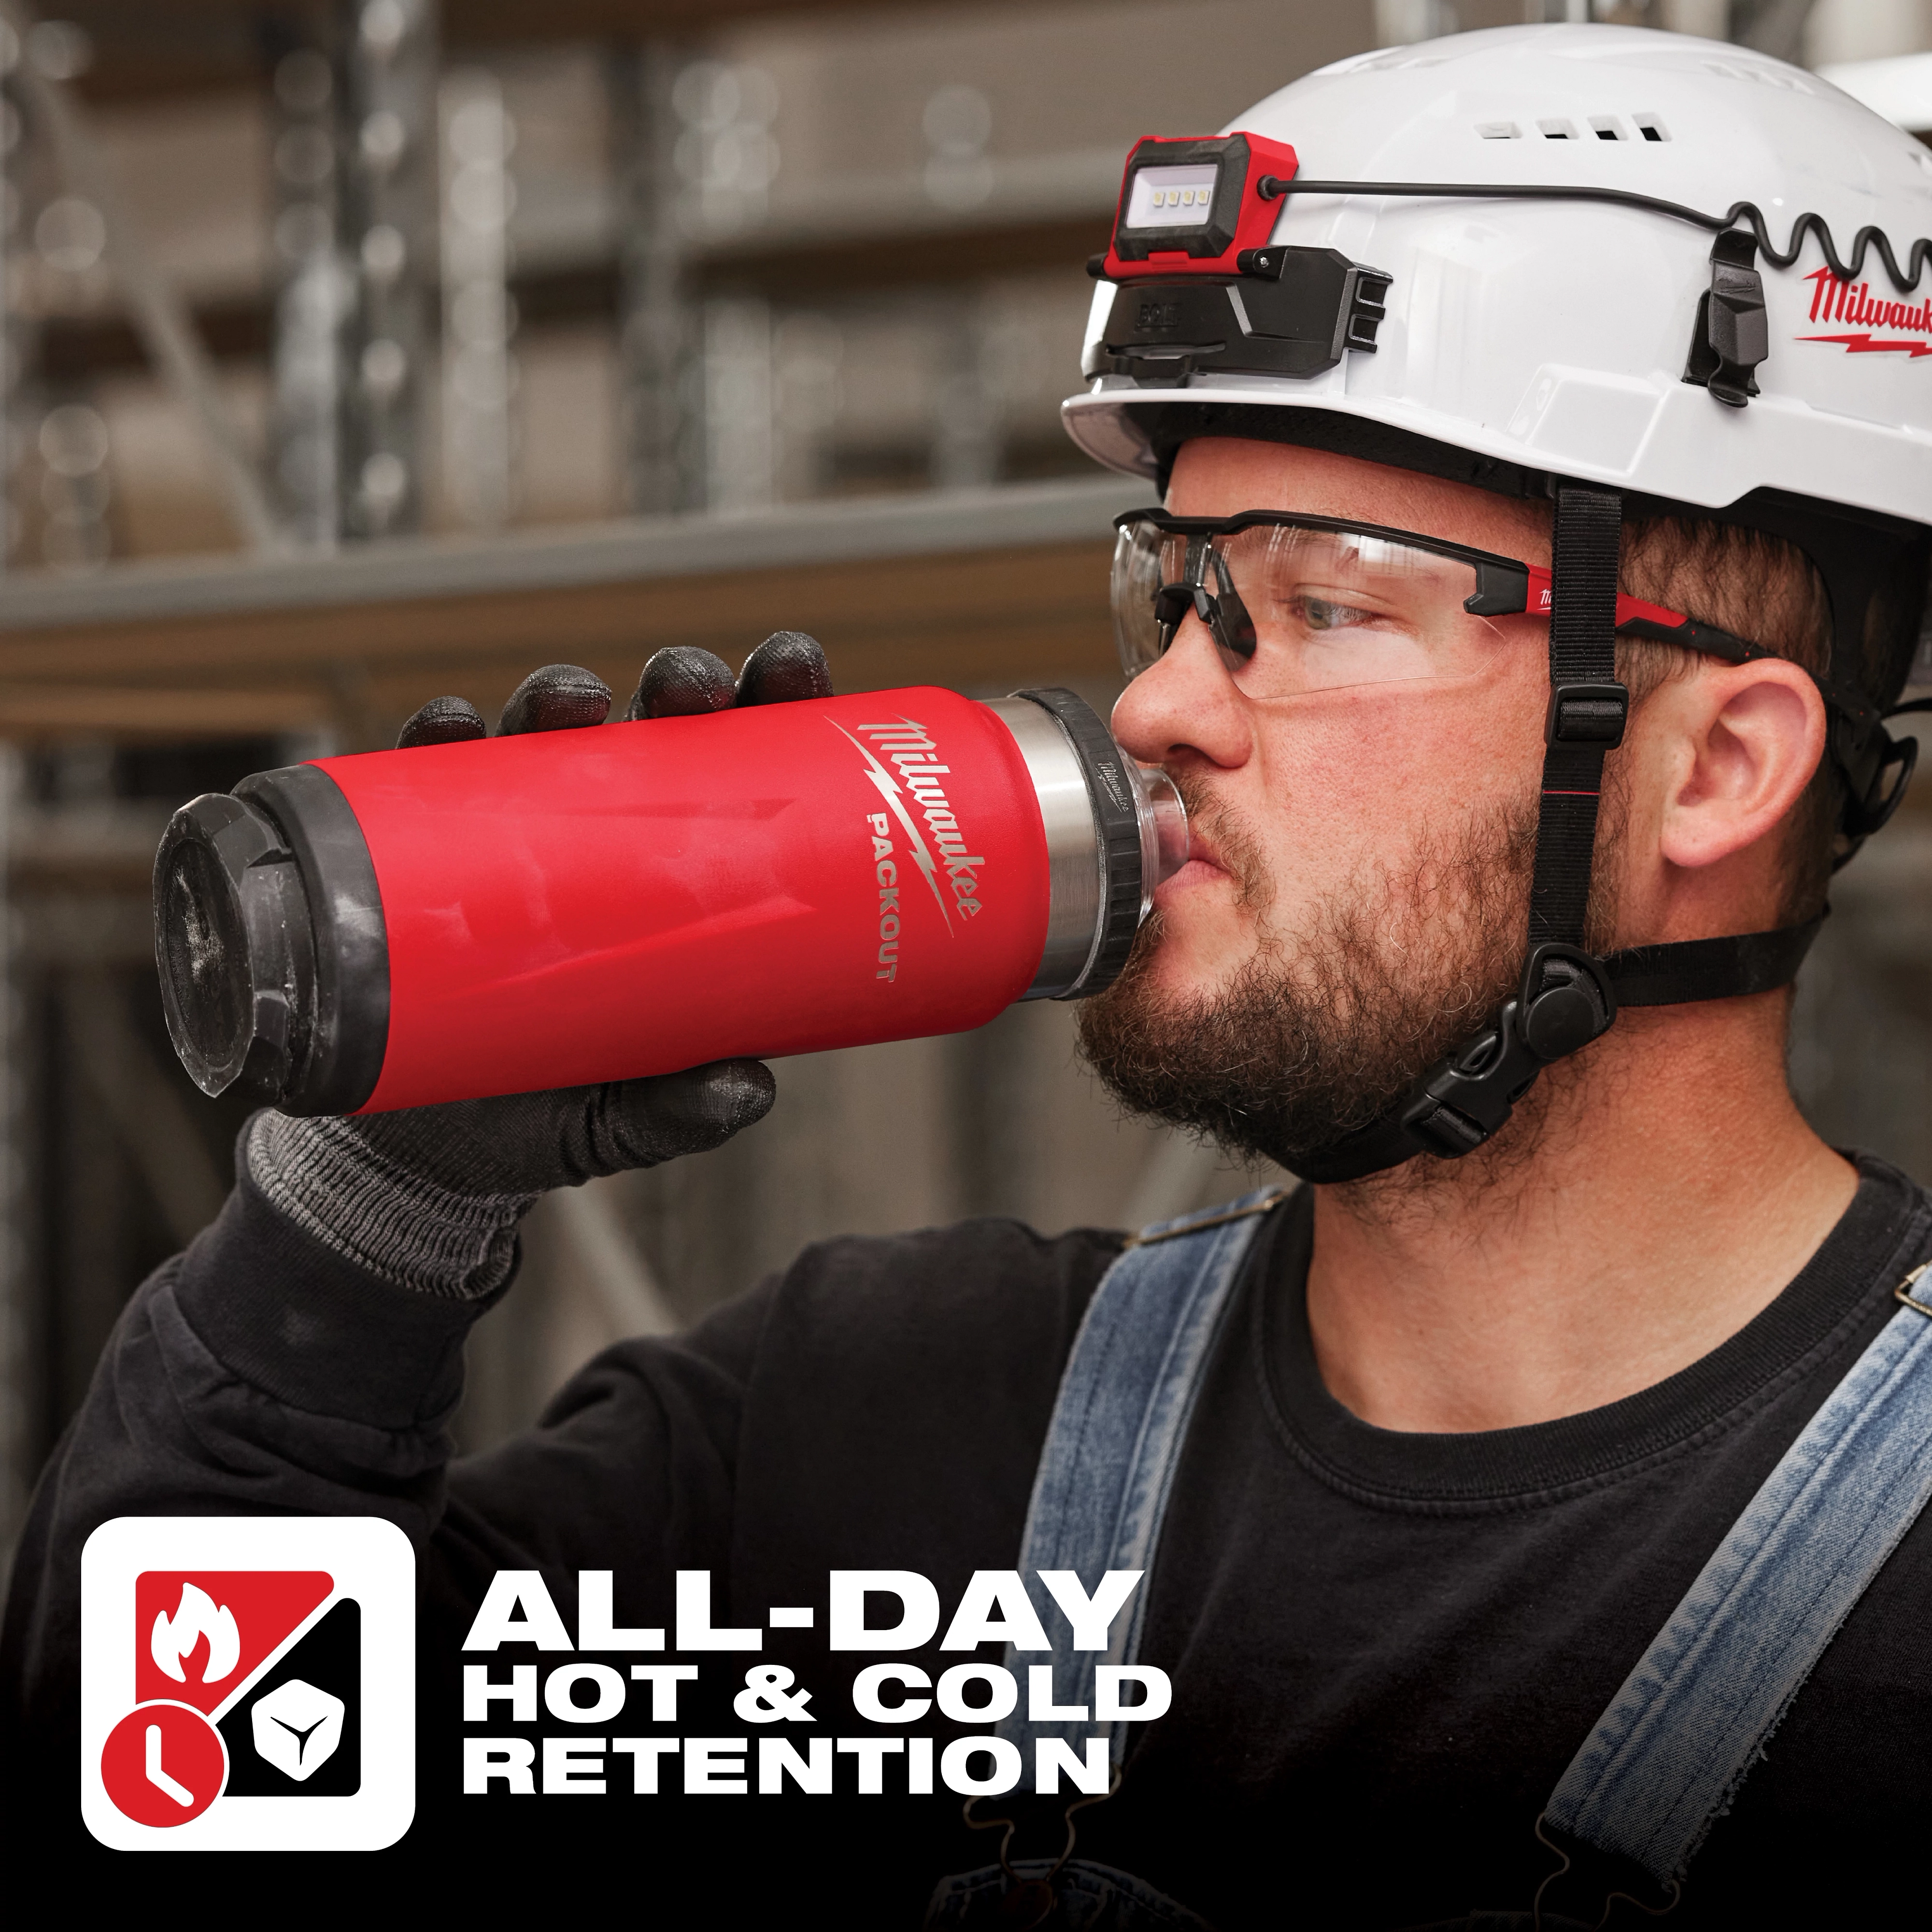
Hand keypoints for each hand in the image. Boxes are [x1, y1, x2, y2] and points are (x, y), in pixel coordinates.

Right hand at [243, 632, 832, 1294]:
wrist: (426, 1154)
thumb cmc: (549, 1109)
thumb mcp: (625, 1118)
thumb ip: (683, 1110)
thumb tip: (749, 1090)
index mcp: (678, 873)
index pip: (738, 770)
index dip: (771, 707)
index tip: (793, 668)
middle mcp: (600, 836)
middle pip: (650, 729)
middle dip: (676, 684)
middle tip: (695, 685)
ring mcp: (509, 838)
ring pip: (539, 736)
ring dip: (557, 694)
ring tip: (573, 698)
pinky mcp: (419, 858)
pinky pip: (423, 783)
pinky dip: (433, 744)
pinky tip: (447, 727)